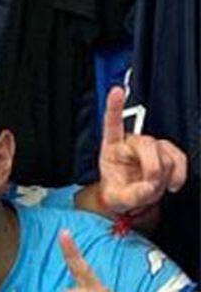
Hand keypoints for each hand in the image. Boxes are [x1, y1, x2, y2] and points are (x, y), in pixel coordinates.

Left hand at [97, 85, 186, 215]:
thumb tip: (148, 187)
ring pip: (165, 152)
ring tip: (154, 186)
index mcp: (112, 148)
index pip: (112, 124)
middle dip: (152, 168)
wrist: (130, 199)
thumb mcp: (117, 200)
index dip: (115, 107)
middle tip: (150, 185)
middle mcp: (131, 142)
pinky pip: (179, 157)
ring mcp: (151, 145)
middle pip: (147, 144)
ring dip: (164, 175)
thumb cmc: (119, 193)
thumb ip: (131, 195)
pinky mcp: (166, 151)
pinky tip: (172, 184)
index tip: (116, 91)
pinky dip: (179, 173)